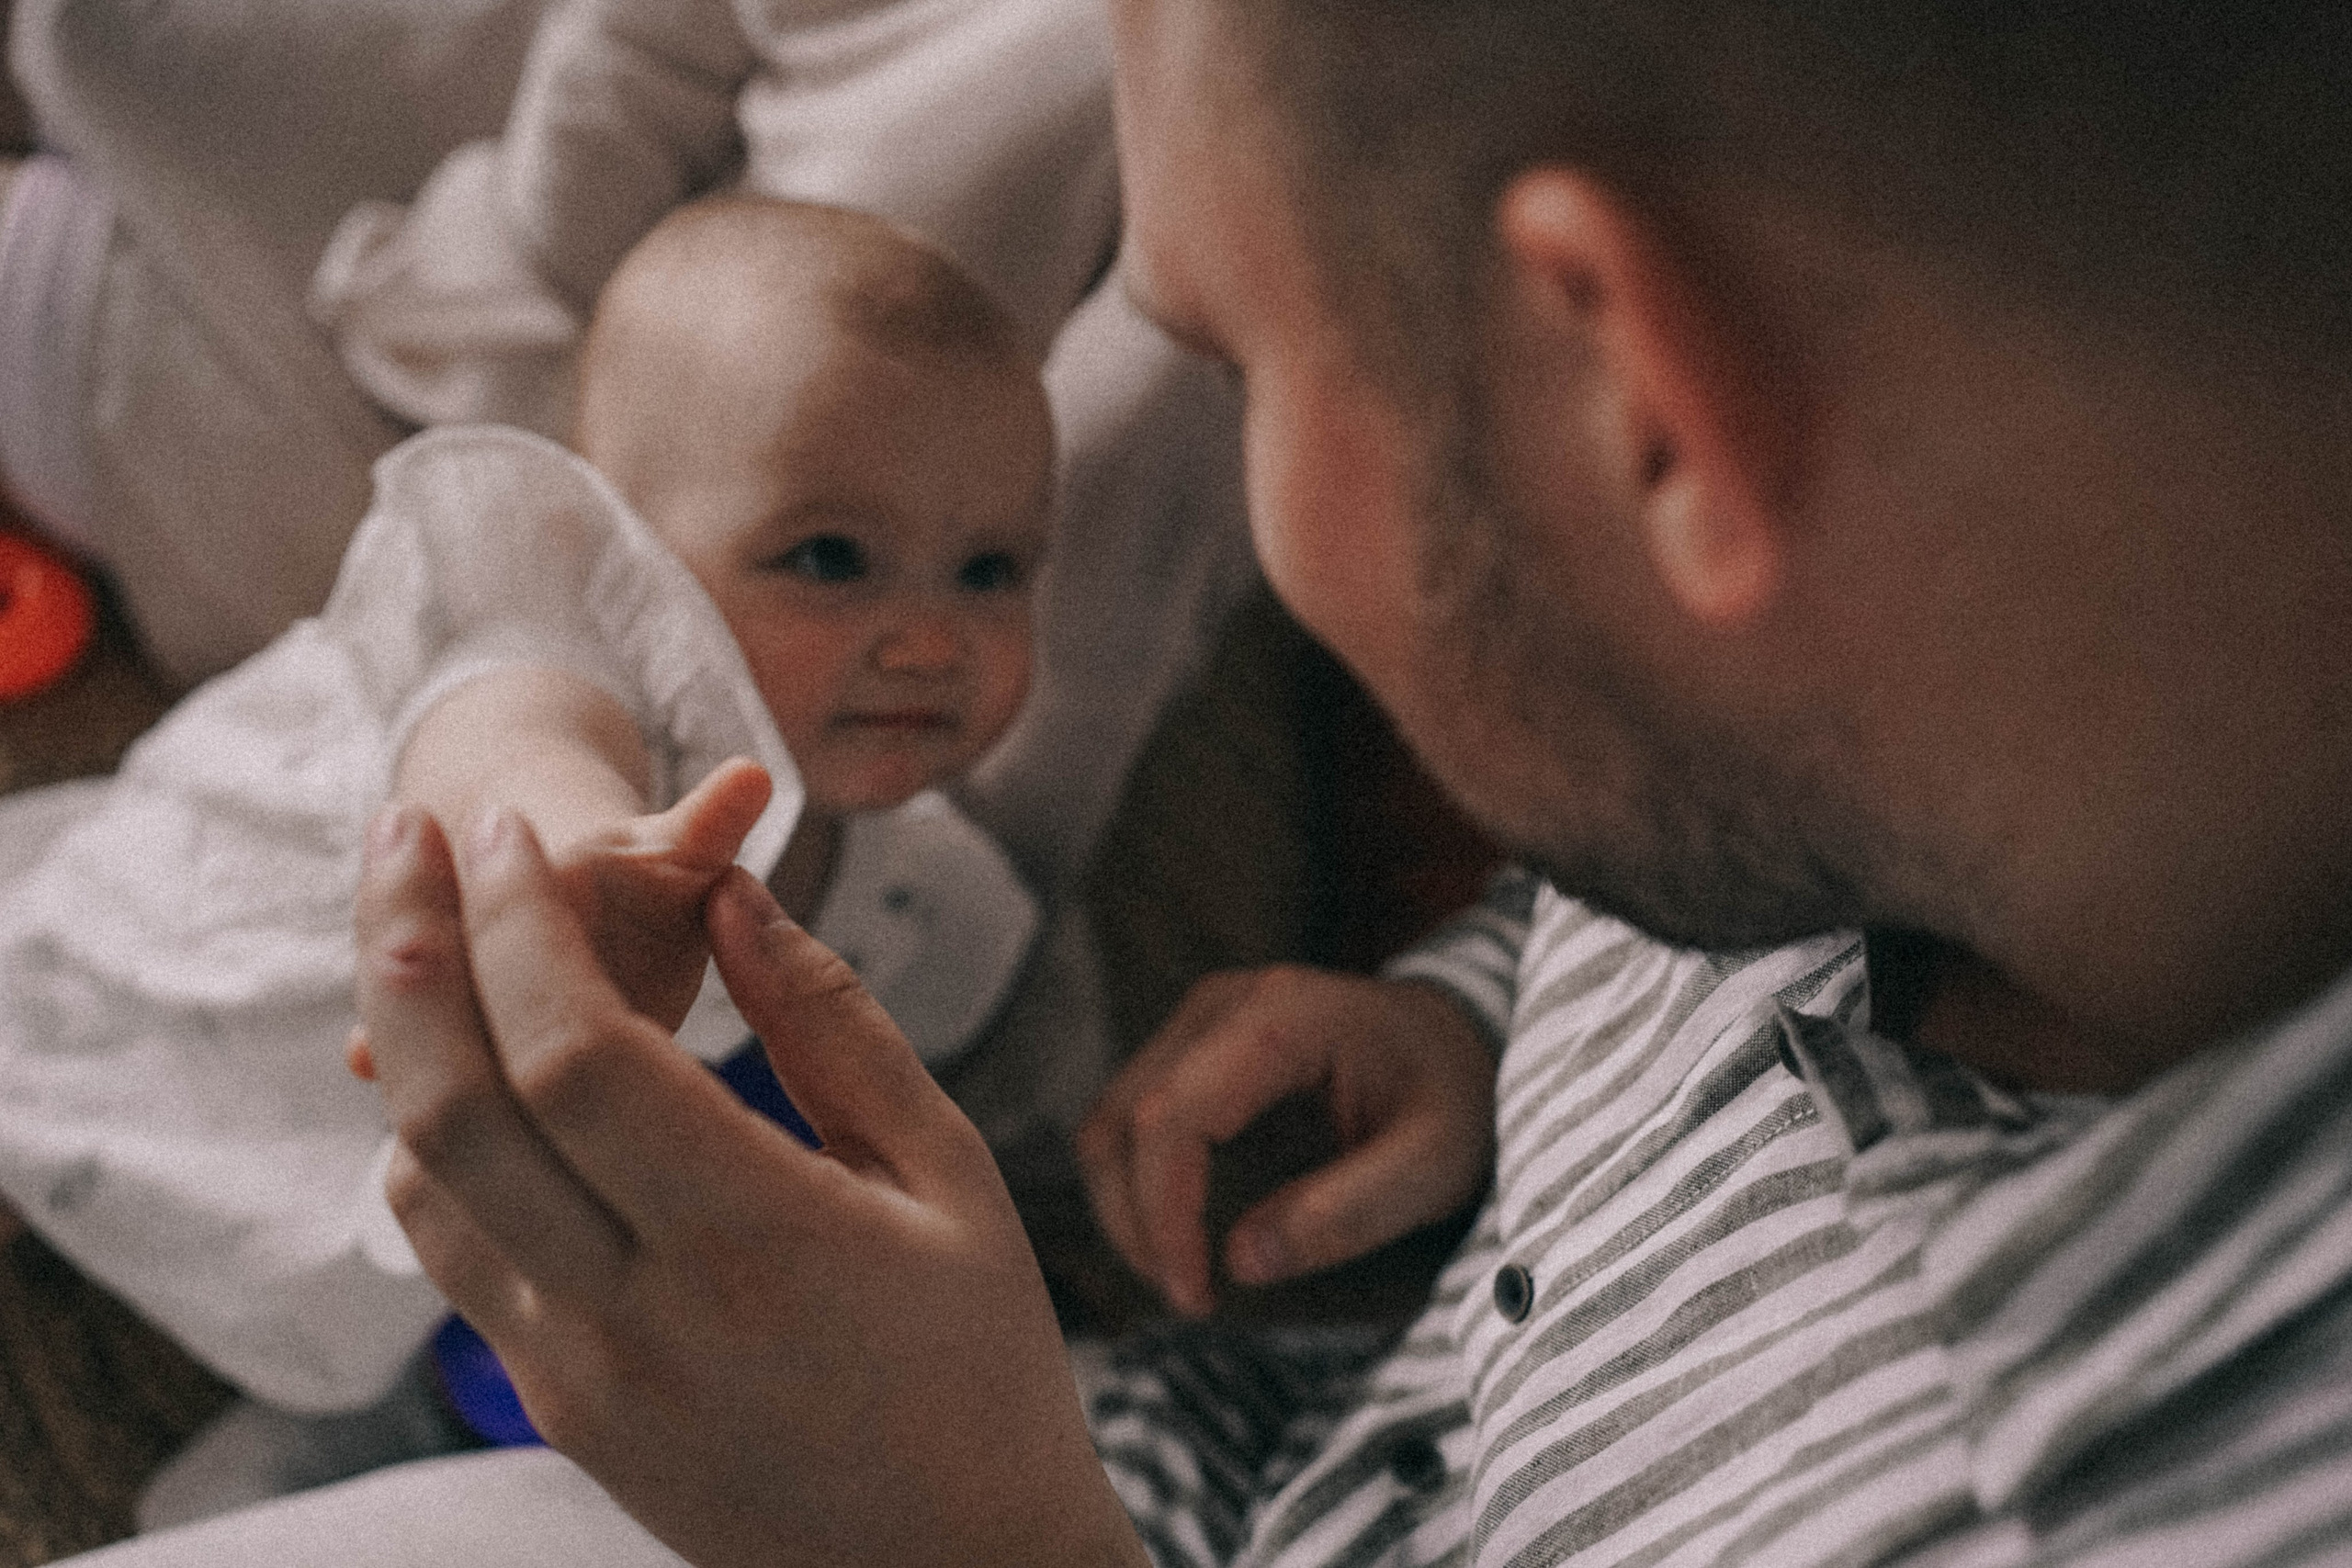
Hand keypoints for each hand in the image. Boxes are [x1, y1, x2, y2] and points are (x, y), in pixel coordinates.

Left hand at [354, 804, 1143, 1567]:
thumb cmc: (984, 1366)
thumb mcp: (948, 1178)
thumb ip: (834, 1027)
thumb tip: (732, 895)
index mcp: (761, 1244)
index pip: (576, 1056)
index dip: (520, 925)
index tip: (505, 829)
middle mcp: (642, 1318)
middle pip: (456, 1107)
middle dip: (406, 944)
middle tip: (400, 832)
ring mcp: (581, 1379)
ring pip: (425, 1185)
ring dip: (409, 1043)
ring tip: (430, 932)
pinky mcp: (559, 1413)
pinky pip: (457, 1258)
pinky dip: (443, 1148)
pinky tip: (482, 1076)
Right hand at [1077, 965, 1495, 1318]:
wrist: (1458, 1036)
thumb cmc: (1453, 1096)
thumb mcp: (1434, 1163)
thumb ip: (1349, 1212)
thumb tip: (1242, 1262)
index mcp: (1283, 1016)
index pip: (1175, 1116)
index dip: (1165, 1214)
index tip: (1195, 1293)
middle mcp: (1223, 1004)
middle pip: (1127, 1120)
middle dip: (1140, 1224)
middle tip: (1192, 1301)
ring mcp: (1198, 1019)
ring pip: (1111, 1121)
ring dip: (1126, 1209)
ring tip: (1182, 1276)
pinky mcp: (1189, 1046)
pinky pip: (1128, 1119)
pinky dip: (1135, 1186)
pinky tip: (1180, 1237)